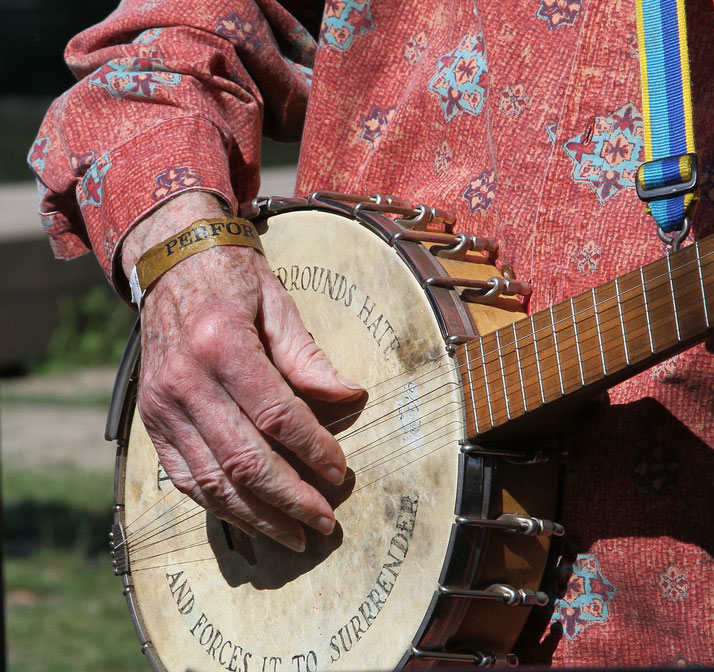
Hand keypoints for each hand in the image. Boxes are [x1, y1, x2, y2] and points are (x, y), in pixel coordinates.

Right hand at [121, 192, 361, 550]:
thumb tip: (351, 398)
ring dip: (258, 516)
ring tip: (296, 535)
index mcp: (222, 345)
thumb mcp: (278, 304)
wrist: (169, 262)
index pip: (276, 415)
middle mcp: (185, 380)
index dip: (313, 449)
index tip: (341, 472)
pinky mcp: (152, 421)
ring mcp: (162, 406)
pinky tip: (252, 520)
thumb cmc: (233, 280)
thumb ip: (309, 357)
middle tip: (325, 521)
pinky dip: (220, 506)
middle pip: (244, 459)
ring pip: (213, 480)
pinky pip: (185, 478)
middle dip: (290, 498)